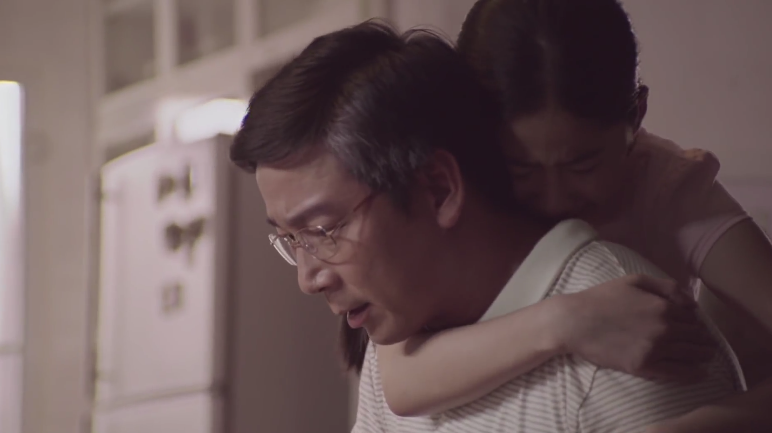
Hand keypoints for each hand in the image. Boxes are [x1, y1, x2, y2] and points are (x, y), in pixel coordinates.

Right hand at [555, 274, 716, 381]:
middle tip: (707, 344)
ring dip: (703, 356)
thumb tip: (691, 303)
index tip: (698, 328)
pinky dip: (693, 374)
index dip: (698, 323)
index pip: (693, 319)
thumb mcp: (634, 280)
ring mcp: (655, 349)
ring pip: (690, 355)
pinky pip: (677, 373)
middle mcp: (664, 329)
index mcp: (663, 307)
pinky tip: (700, 374)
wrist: (574, 321)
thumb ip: (666, 287)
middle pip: (696, 338)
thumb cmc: (601, 298)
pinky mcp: (643, 367)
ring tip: (706, 357)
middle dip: (704, 340)